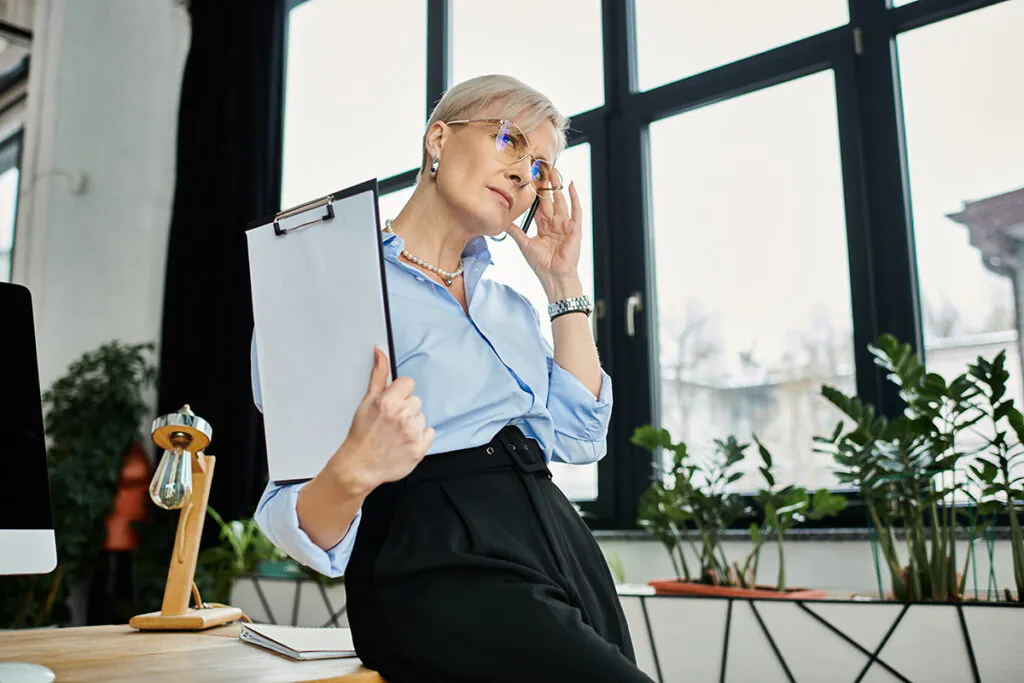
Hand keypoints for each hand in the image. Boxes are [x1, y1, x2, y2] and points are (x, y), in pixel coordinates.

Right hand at [333, 346, 434, 490]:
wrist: (359, 466)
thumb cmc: (361, 434)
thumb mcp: (367, 401)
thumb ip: (378, 375)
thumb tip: (381, 351)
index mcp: (389, 402)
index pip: (409, 383)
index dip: (400, 393)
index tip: (392, 403)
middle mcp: (403, 416)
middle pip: (416, 401)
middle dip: (405, 409)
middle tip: (390, 422)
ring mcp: (413, 433)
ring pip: (422, 417)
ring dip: (412, 424)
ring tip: (395, 434)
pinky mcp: (420, 449)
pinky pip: (429, 433)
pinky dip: (420, 437)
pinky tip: (404, 441)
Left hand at [507, 180, 582, 288]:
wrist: (553, 276)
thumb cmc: (541, 264)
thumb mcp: (524, 244)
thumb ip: (515, 231)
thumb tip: (502, 222)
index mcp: (544, 226)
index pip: (539, 204)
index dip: (535, 192)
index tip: (530, 178)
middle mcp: (554, 223)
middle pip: (550, 198)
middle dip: (546, 184)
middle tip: (541, 168)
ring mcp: (565, 224)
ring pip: (561, 200)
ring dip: (558, 186)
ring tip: (554, 171)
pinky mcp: (575, 228)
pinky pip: (576, 209)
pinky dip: (574, 197)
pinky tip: (571, 185)